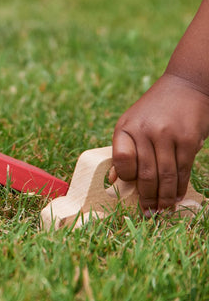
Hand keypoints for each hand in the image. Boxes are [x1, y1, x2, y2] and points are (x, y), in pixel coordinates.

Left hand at [112, 73, 208, 210]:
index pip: (120, 158)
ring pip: (165, 175)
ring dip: (164, 197)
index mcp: (125, 127)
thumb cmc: (154, 110)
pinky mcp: (188, 140)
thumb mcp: (131, 123)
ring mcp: (167, 135)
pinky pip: (182, 170)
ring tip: (162, 210)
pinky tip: (177, 197)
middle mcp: (144, 131)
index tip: (130, 188)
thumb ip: (124, 150)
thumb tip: (114, 181)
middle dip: (147, 197)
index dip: (126, 176)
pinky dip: (180, 187)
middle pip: (145, 172)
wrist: (185, 86)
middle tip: (149, 214)